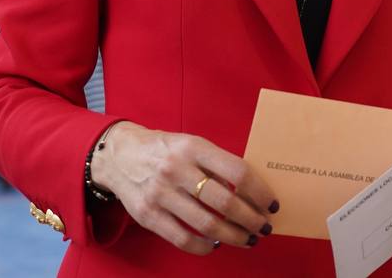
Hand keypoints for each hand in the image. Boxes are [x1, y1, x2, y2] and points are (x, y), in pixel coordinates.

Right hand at [89, 122, 278, 255]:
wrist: (120, 155)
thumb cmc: (166, 150)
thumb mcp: (192, 144)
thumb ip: (217, 163)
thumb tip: (252, 191)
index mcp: (194, 147)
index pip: (237, 172)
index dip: (260, 192)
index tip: (272, 204)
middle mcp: (177, 170)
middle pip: (225, 203)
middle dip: (252, 219)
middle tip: (264, 227)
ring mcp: (160, 194)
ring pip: (207, 225)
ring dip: (234, 236)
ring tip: (248, 239)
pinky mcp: (148, 215)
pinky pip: (183, 239)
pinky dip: (205, 246)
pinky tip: (217, 244)